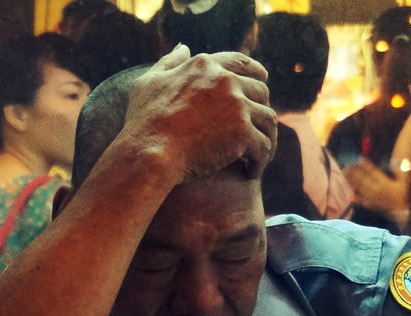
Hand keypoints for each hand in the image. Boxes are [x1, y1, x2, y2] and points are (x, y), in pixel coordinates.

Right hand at [122, 45, 277, 182]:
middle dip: (262, 108)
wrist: (148, 151)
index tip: (263, 81)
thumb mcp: (148, 83)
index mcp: (205, 66)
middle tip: (259, 126)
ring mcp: (236, 106)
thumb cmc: (143, 122)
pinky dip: (261, 161)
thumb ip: (169, 62)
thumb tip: (184, 48)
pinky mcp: (242, 132)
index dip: (255, 72)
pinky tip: (252, 172)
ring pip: (267, 119)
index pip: (240, 63)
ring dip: (267, 136)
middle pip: (259, 91)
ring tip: (259, 154)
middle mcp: (225, 80)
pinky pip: (263, 146)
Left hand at [344, 157, 407, 215]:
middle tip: (347, 164)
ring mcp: (372, 197)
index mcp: (385, 183)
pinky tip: (347, 189)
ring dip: (351, 179)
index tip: (359, 158)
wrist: (401, 212)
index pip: (373, 171)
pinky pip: (359, 198)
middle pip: (363, 178)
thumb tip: (395, 160)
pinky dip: (353, 194)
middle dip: (354, 171)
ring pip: (359, 187)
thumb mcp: (404, 181)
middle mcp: (377, 190)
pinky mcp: (369, 205)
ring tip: (344, 172)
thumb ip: (399, 170)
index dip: (366, 165)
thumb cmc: (403, 195)